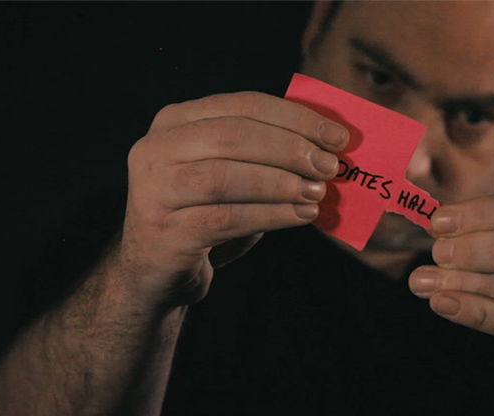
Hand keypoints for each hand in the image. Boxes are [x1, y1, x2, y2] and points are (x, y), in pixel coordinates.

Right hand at [119, 92, 348, 305]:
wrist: (157, 269)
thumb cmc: (207, 213)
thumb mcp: (234, 173)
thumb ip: (268, 153)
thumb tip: (329, 144)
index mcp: (176, 121)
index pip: (242, 105)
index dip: (295, 117)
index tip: (338, 136)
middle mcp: (156, 148)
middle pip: (232, 136)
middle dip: (289, 148)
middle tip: (330, 165)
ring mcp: (154, 190)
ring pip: (225, 177)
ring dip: (281, 183)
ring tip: (317, 192)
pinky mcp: (163, 231)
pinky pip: (226, 218)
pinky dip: (271, 215)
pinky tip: (302, 216)